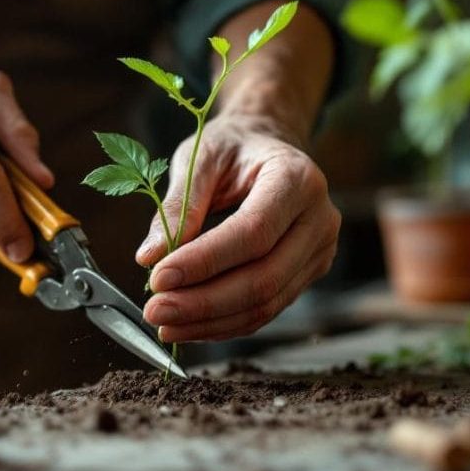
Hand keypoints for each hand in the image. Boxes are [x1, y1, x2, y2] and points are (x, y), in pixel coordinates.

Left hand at [137, 114, 338, 341]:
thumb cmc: (233, 147)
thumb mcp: (200, 158)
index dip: (205, 261)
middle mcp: (319, 218)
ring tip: (165, 324)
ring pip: (266, 302)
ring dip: (211, 321)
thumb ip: (178, 206)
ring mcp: (319, 251)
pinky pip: (266, 309)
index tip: (158, 278)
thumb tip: (150, 257)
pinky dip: (224, 323)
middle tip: (156, 310)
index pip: (253, 232)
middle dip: (204, 302)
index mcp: (297, 178)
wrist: (266, 145)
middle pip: (264, 277)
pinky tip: (188, 325)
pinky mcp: (307, 274)